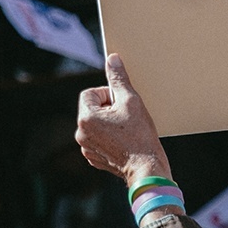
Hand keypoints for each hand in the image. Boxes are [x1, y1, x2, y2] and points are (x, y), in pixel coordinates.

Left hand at [76, 55, 172, 187]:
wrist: (146, 168)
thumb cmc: (140, 136)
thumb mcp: (131, 101)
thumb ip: (118, 78)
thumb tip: (112, 59)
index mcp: (86, 118)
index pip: (90, 93)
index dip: (108, 94)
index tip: (122, 103)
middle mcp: (81, 134)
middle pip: (92, 108)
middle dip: (109, 108)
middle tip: (126, 116)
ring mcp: (87, 148)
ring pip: (96, 124)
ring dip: (109, 122)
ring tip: (126, 129)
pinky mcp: (94, 158)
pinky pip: (98, 138)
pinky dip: (109, 136)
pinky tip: (124, 141)